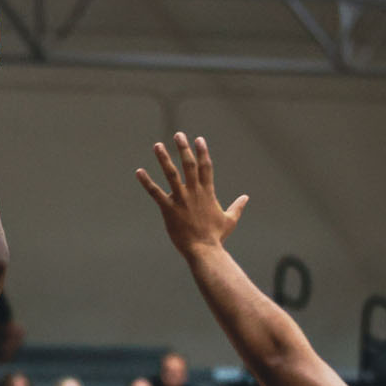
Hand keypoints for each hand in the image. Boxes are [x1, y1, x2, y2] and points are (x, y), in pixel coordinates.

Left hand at [136, 132, 248, 259]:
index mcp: (208, 193)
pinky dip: (147, 182)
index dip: (202, 152)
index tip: (198, 139)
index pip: (205, 167)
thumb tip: (246, 197)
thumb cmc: (216, 237)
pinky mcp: (169, 209)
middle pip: (189, 165)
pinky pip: (155, 193)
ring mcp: (181, 199)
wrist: (204, 250)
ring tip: (157, 145)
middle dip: (183, 149)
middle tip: (178, 135)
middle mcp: (194, 192)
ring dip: (164, 159)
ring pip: (171, 174)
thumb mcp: (230, 220)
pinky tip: (139, 172)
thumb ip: (237, 207)